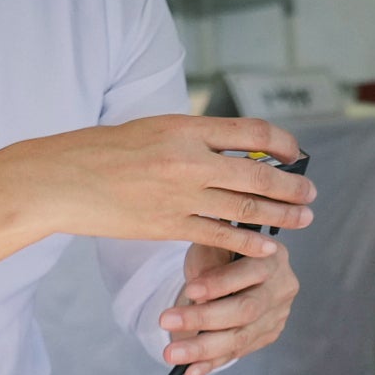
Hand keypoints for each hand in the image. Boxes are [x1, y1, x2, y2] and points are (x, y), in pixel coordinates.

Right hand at [0, 115, 315, 258]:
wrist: (63, 179)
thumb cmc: (104, 150)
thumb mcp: (154, 129)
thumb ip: (194, 138)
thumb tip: (236, 149)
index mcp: (186, 127)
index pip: (252, 132)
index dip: (282, 143)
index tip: (296, 153)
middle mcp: (189, 160)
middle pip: (257, 173)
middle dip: (291, 185)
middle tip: (311, 193)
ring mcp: (180, 196)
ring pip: (244, 207)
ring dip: (280, 214)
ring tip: (304, 218)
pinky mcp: (168, 226)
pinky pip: (218, 235)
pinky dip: (248, 242)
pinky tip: (268, 247)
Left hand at [159, 242, 299, 374]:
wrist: (234, 269)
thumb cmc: (220, 253)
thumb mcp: (212, 245)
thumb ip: (209, 266)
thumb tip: (201, 300)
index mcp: (272, 257)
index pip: (249, 272)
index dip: (219, 283)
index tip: (190, 291)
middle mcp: (282, 287)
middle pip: (246, 309)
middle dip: (204, 318)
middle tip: (167, 321)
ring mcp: (277, 315)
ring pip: (241, 337)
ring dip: (203, 348)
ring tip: (172, 353)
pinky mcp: (267, 335)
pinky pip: (236, 352)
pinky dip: (211, 362)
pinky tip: (191, 369)